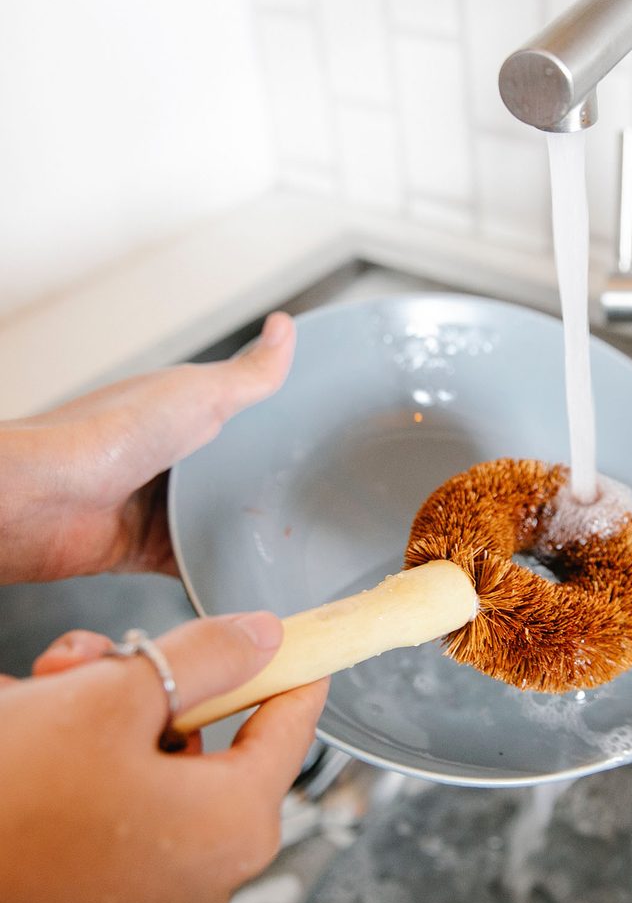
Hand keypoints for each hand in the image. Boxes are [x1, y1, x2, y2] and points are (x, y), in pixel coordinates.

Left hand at [0, 313, 294, 583]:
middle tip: (318, 500)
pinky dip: (216, 571)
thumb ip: (249, 374)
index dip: (280, 426)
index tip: (320, 439)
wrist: (40, 499)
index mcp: (184, 411)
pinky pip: (193, 564)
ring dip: (244, 531)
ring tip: (294, 542)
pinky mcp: (147, 548)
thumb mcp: (197, 393)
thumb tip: (286, 328)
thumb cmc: (106, 434)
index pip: (245, 415)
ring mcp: (158, 505)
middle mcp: (172, 458)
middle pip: (235, 474)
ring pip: (218, 521)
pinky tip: (247, 574)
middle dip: (268, 487)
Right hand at [0, 612, 328, 902]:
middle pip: (213, 738)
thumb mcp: (116, 696)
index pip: (292, 725)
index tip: (302, 639)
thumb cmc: (10, 794)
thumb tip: (266, 635)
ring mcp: (151, 896)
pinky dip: (91, 759)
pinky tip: (38, 723)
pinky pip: (122, 805)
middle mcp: (204, 873)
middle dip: (162, 682)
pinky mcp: (101, 899)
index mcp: (234, 824)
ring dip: (113, 711)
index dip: (296, 668)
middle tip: (110, 657)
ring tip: (55, 685)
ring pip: (158, 762)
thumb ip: (207, 656)